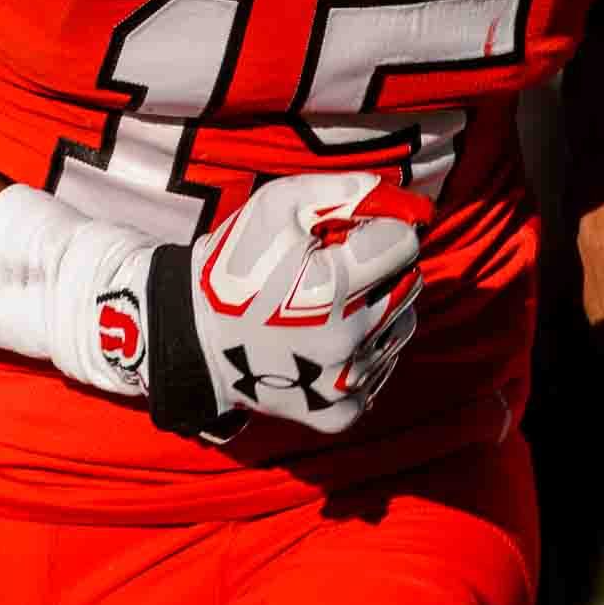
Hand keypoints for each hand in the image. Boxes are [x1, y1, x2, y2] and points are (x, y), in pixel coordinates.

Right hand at [143, 171, 431, 437]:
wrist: (194, 336)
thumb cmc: (237, 263)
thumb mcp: (277, 203)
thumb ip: (345, 191)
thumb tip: (409, 203)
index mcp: (334, 286)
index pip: (404, 243)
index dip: (380, 229)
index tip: (351, 233)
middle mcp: (348, 339)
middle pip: (408, 285)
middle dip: (381, 269)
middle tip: (337, 268)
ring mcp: (345, 382)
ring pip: (401, 328)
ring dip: (379, 309)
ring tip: (332, 305)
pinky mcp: (338, 413)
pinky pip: (380, 373)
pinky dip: (365, 354)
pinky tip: (330, 340)